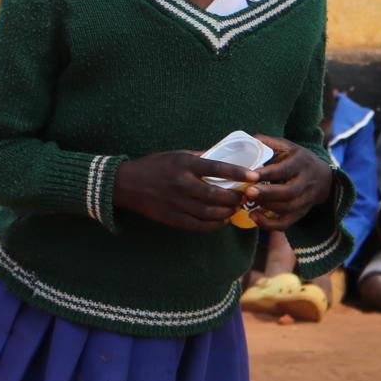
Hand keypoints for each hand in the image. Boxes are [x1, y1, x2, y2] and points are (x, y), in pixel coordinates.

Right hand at [113, 152, 252, 231]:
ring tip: (233, 208)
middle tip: (244, 196)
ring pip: (211, 212)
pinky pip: (199, 225)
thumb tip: (223, 157)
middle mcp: (182, 184)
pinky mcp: (173, 218)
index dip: (238, 173)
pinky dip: (214, 224)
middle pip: (217, 194)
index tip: (254, 176)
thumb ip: (199, 157)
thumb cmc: (153, 166)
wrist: (126, 184)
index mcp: (185, 164)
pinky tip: (220, 220)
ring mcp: (177, 203)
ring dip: (227, 212)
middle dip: (235, 197)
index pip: (218, 168)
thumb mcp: (176, 155)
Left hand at [245, 135, 333, 229]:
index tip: (250, 175)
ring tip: (249, 202)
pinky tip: (254, 218)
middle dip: (267, 193)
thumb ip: (267, 142)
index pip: (285, 169)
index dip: (268, 174)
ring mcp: (306, 199)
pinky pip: (288, 222)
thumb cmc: (296, 159)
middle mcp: (306, 181)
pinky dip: (270, 224)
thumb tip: (246, 138)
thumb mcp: (286, 146)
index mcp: (301, 162)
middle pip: (289, 192)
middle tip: (248, 192)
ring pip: (289, 208)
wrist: (324, 177)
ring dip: (267, 207)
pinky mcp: (302, 212)